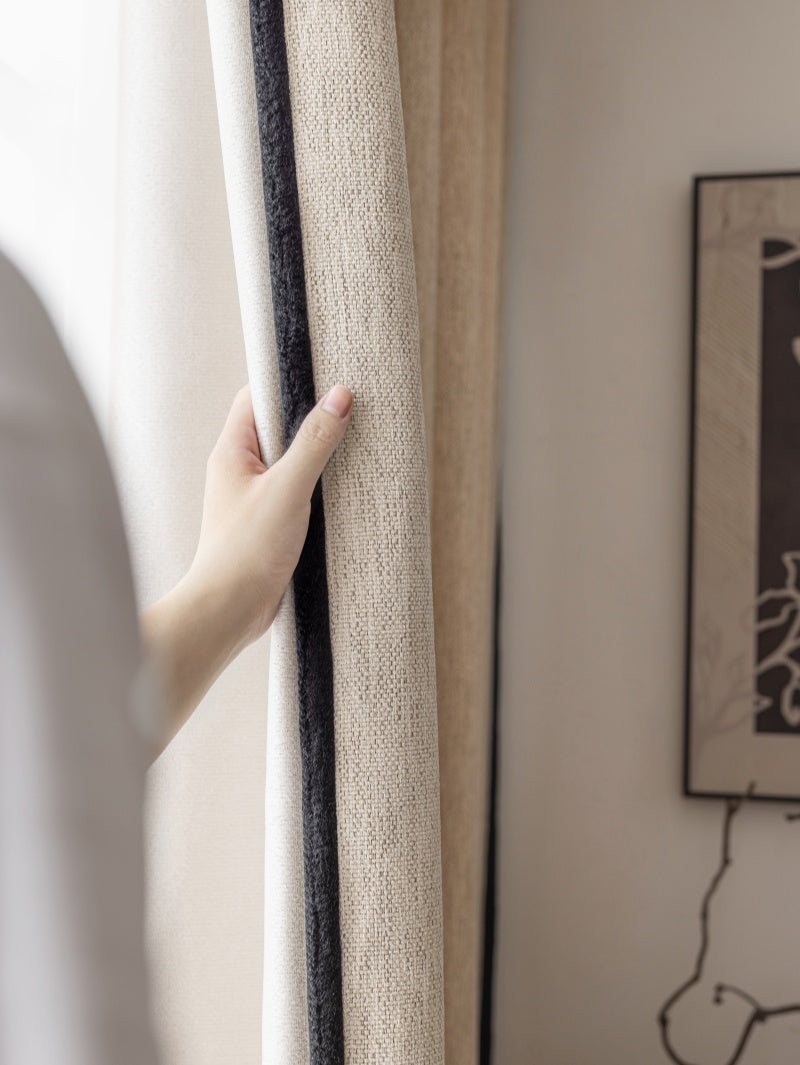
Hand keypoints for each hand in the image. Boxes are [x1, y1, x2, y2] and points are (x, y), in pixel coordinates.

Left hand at [140, 383, 352, 751]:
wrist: (229, 610)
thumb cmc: (246, 549)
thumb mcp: (287, 489)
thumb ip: (314, 442)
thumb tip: (340, 396)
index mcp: (232, 451)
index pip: (256, 397)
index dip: (288, 383)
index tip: (325, 376)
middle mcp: (238, 469)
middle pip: (275, 427)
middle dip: (309, 418)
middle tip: (348, 409)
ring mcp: (252, 496)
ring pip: (287, 461)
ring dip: (315, 456)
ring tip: (351, 446)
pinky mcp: (267, 523)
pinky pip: (293, 491)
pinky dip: (315, 486)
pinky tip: (338, 490)